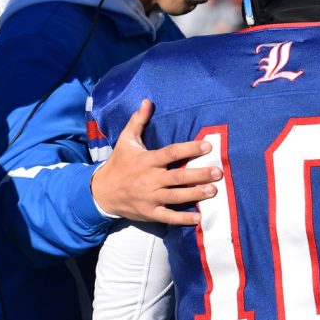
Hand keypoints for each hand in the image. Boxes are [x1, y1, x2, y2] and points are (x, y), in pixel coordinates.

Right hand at [91, 99, 221, 225]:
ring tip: (214, 191)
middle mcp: (150, 179)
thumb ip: (138, 121)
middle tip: (218, 172)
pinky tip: (199, 218)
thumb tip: (148, 101)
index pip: (171, 153)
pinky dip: (183, 218)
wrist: (102, 191)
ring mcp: (150, 197)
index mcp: (147, 160)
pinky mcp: (150, 213)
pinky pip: (169, 217)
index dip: (189, 149)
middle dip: (199, 174)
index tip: (207, 146)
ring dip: (196, 194)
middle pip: (178, 177)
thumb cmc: (118, 163)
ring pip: (177, 196)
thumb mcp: (126, 140)